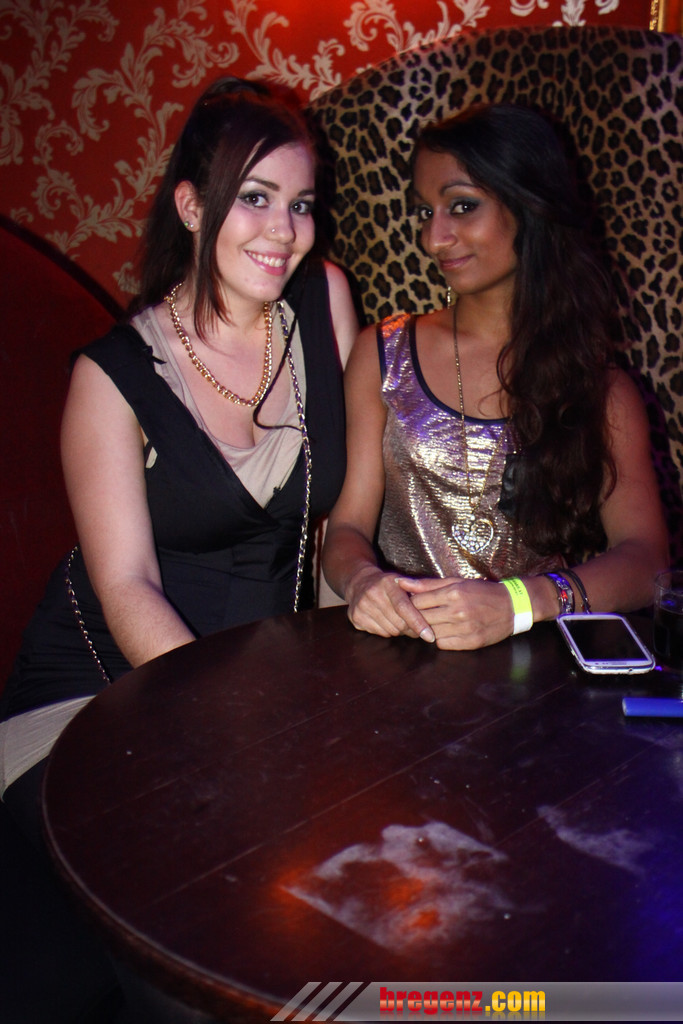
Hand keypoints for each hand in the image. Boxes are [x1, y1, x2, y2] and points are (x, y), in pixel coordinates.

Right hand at [346, 566, 435, 641]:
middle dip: (411, 628)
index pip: (404, 607)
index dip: (417, 622)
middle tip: (416, 626)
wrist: (359, 582)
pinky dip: (387, 630)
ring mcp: (361, 606)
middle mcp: (372, 594)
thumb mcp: (403, 582)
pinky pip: (379, 633)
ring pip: (390, 631)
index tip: (429, 636)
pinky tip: (386, 620)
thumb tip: (437, 607)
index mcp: (387, 583)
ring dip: (399, 630)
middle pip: (398, 623)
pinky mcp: (355, 617)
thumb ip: (419, 591)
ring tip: (399, 620)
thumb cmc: (388, 584)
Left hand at [396, 576, 513, 649]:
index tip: (410, 604)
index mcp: (453, 593)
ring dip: (428, 629)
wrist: (512, 606)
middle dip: (415, 618)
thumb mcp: (456, 582)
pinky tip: (446, 630)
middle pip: (422, 618)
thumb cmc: (481, 591)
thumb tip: (400, 582)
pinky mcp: (471, 643)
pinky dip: (441, 638)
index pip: (418, 602)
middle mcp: (458, 612)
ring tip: (433, 622)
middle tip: (417, 616)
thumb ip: (427, 584)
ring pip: (430, 633)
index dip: (410, 604)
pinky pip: (443, 644)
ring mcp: (465, 629)